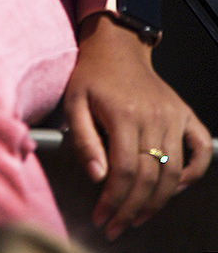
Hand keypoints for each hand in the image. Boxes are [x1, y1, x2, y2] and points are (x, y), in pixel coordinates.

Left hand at [63, 13, 211, 239]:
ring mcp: (173, 116)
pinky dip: (194, 173)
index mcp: (124, 114)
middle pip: (150, 178)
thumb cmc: (92, 75)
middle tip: (116, 227)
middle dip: (132, 210)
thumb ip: (82, 140)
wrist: (116, 46)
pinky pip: (200, 150)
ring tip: (138, 217)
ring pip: (173, 172)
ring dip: (158, 202)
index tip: (102, 218)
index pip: (125, 172)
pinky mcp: (184, 114)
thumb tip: (97, 176)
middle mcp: (153, 116)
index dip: (114, 201)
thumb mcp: (73, 102)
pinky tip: (175, 188)